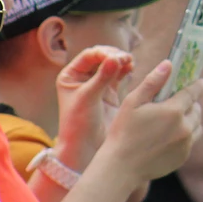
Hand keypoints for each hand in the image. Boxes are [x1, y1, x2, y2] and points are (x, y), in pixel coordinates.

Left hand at [54, 46, 134, 171]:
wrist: (85, 148)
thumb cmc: (78, 124)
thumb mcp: (88, 98)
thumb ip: (102, 77)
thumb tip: (116, 58)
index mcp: (71, 76)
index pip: (89, 56)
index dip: (103, 53)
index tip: (116, 57)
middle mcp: (83, 77)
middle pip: (102, 57)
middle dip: (115, 56)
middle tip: (126, 59)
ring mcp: (97, 84)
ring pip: (112, 65)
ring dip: (122, 61)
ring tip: (130, 62)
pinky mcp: (110, 92)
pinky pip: (119, 75)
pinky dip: (126, 70)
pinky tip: (131, 69)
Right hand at [96, 60, 202, 183]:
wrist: (120, 168)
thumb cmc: (122, 132)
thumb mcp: (133, 102)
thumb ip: (152, 82)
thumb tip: (169, 64)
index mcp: (173, 110)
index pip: (193, 92)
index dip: (199, 85)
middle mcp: (184, 127)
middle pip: (196, 109)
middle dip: (191, 103)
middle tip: (182, 102)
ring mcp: (185, 143)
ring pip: (196, 125)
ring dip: (191, 119)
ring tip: (178, 118)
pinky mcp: (183, 157)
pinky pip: (191, 141)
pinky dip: (186, 135)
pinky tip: (170, 136)